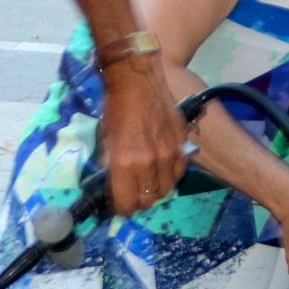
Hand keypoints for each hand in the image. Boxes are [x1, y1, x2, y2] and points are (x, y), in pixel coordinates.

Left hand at [95, 65, 185, 214]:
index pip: (127, 203)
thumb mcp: (105, 140)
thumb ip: (111, 166)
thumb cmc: (115, 107)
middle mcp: (149, 163)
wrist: (137, 80)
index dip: (123, 209)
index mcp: (125, 163)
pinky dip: (171, 174)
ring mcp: (169, 154)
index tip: (122, 207)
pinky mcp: (183, 145)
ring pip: (166, 188)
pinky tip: (162, 168)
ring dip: (157, 190)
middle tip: (134, 195)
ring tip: (149, 182)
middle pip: (149, 199)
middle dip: (140, 201)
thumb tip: (115, 185)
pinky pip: (179, 171)